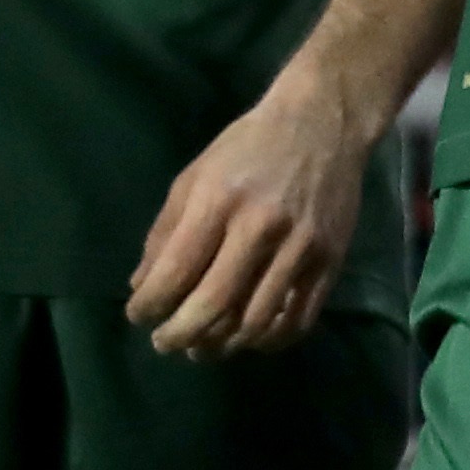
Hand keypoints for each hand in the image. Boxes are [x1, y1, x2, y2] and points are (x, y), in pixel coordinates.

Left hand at [126, 77, 367, 358]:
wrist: (324, 122)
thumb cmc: (249, 147)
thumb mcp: (195, 175)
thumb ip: (166, 232)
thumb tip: (142, 286)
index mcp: (219, 199)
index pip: (177, 270)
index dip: (150, 305)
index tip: (138, 316)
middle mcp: (260, 226)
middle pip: (215, 304)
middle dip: (181, 335)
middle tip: (166, 344)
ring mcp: (301, 247)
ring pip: (256, 322)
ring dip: (223, 345)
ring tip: (203, 348)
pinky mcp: (331, 262)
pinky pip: (298, 321)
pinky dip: (269, 341)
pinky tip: (248, 338)